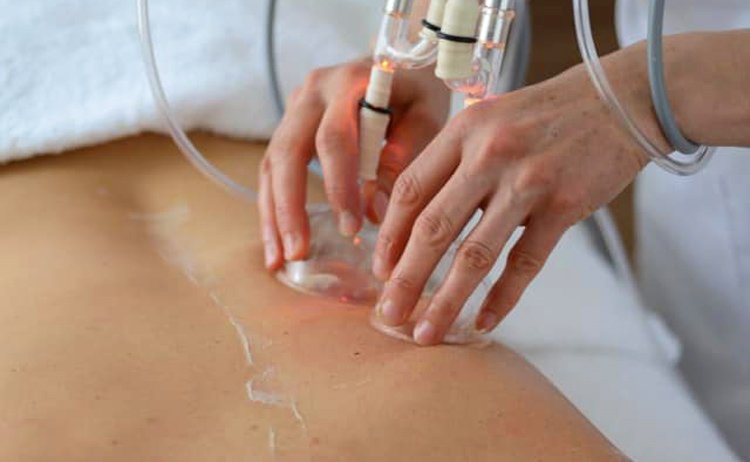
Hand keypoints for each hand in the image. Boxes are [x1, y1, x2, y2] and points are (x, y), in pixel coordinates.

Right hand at [259, 59, 449, 268]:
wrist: (399, 60)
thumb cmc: (419, 89)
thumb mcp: (427, 114)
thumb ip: (405, 156)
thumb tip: (376, 211)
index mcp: (349, 83)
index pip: (335, 139)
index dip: (340, 185)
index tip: (352, 227)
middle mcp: (313, 92)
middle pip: (288, 152)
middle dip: (290, 207)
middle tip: (298, 252)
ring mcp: (295, 107)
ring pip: (272, 164)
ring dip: (273, 214)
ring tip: (279, 258)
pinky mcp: (291, 126)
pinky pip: (274, 169)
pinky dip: (274, 207)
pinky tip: (278, 242)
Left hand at [372, 49, 661, 345]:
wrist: (619, 100)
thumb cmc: (546, 115)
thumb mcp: (490, 121)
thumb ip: (454, 161)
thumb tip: (416, 218)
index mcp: (463, 131)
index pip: (410, 190)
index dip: (389, 235)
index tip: (380, 270)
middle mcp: (489, 154)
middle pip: (433, 228)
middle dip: (406, 278)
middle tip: (389, 314)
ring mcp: (528, 181)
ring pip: (475, 254)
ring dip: (447, 301)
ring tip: (427, 333)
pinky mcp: (564, 206)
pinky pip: (526, 263)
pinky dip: (502, 299)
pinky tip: (483, 322)